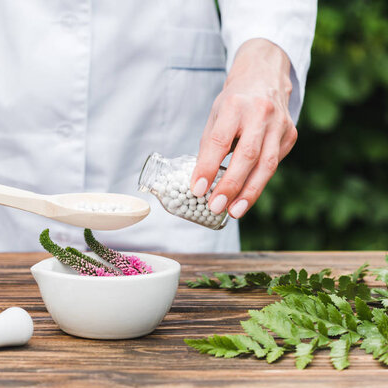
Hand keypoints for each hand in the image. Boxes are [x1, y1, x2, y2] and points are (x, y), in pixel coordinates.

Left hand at [190, 39, 296, 218]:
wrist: (265, 75)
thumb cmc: (235, 101)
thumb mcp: (216, 115)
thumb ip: (209, 146)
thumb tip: (201, 182)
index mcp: (235, 105)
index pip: (220, 141)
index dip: (208, 167)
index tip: (197, 189)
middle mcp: (260, 113)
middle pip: (247, 156)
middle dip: (231, 185)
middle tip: (215, 207)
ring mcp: (280, 124)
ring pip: (267, 165)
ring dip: (249, 192)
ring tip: (234, 211)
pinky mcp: (291, 134)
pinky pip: (274, 163)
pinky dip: (258, 182)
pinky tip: (246, 196)